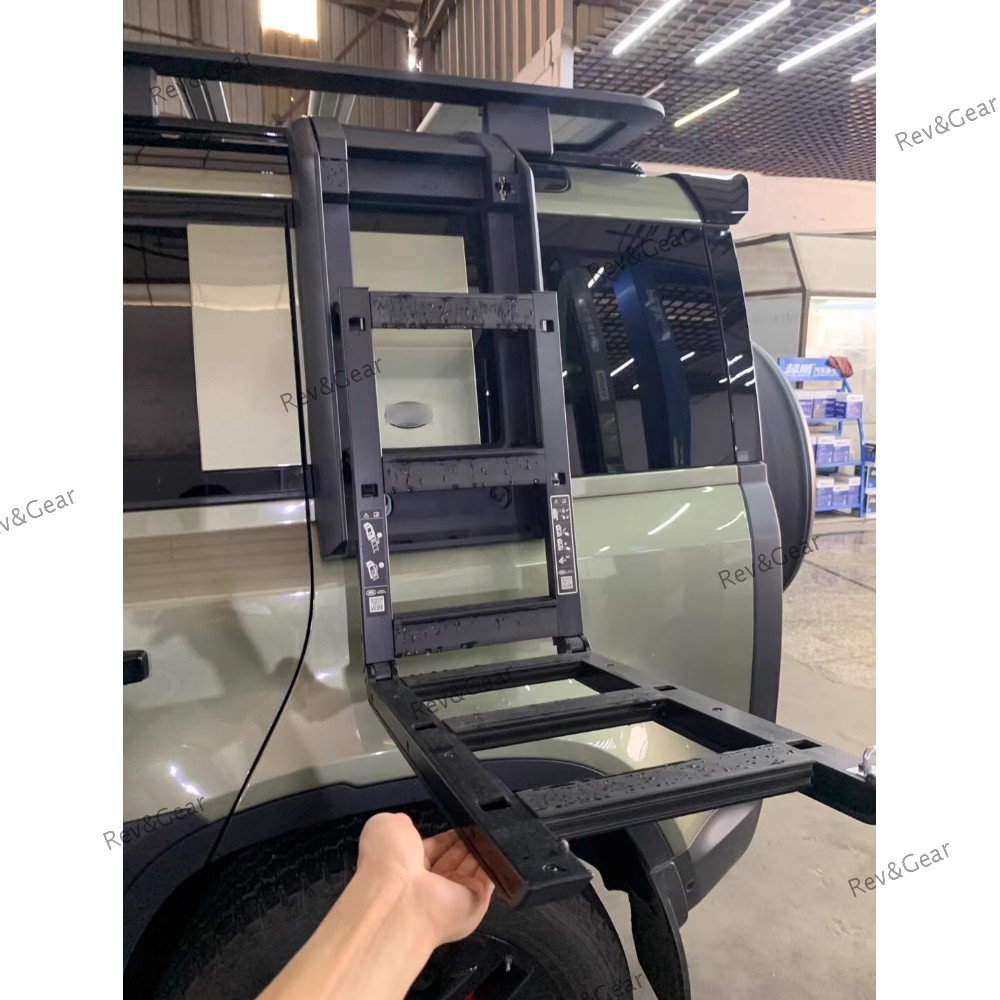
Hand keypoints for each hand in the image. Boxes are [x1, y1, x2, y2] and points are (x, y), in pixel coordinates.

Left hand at [356, 813, 494, 946]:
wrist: (401, 899)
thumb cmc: (389, 861)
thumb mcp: (385, 828)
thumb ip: (399, 823)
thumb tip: (408, 825)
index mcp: (406, 868)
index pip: (433, 850)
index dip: (446, 837)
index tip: (459, 821)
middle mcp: (430, 885)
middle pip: (455, 858)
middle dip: (466, 841)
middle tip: (476, 824)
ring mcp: (453, 898)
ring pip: (473, 867)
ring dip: (480, 848)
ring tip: (487, 829)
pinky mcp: (475, 905)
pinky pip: (489, 879)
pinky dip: (495, 862)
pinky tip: (496, 843)